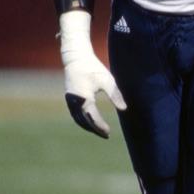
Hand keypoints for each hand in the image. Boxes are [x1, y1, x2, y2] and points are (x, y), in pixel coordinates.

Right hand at [59, 11, 125, 137]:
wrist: (76, 58)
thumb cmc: (93, 68)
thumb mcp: (107, 80)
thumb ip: (115, 95)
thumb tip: (124, 108)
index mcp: (84, 98)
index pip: (92, 118)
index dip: (100, 126)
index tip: (108, 133)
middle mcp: (74, 102)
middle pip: (83, 121)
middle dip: (94, 129)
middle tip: (105, 135)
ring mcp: (69, 100)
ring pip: (77, 118)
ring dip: (87, 125)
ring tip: (98, 130)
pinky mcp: (69, 97)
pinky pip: (75, 113)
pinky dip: (82, 119)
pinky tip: (89, 120)